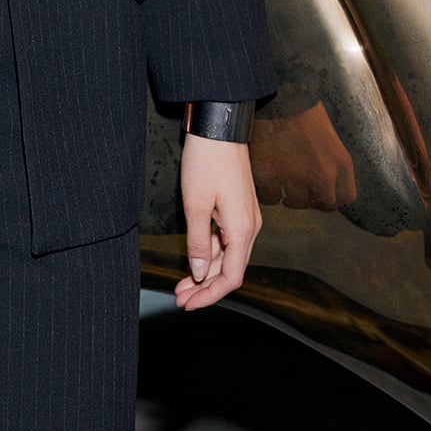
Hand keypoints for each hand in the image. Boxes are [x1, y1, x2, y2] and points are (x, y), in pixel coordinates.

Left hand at [174, 133, 262, 310]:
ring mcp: (245, 216)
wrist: (218, 126)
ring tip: (181, 284)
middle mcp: (249, 226)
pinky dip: (208, 251)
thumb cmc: (206, 162)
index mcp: (242, 229)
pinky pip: (225, 238)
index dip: (210, 295)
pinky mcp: (237, 207)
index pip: (232, 277)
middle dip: (204, 287)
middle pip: (230, 269)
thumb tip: (200, 273)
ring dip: (205, 270)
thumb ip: (198, 243)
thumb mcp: (195, 205)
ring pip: (226, 254)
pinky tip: (193, 258)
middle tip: (180, 298)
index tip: (189, 304)